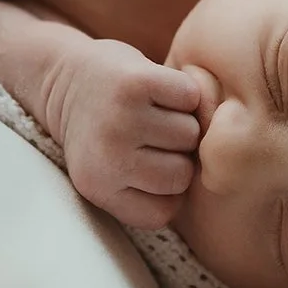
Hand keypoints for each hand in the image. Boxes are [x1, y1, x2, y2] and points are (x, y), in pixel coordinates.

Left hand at [43, 38, 201, 228]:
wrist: (63, 76)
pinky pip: (192, 97)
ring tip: (154, 112)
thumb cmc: (100, 130)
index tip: (146, 168)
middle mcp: (107, 156)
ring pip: (192, 135)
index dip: (165, 190)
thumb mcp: (111, 173)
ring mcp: (122, 118)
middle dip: (176, 155)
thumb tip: (224, 174)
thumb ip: (152, 189)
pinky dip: (183, 92)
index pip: (164, 211)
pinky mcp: (137, 81)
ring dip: (182, 121)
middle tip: (150, 136)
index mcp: (98, 188)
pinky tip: (158, 90)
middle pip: (183, 174)